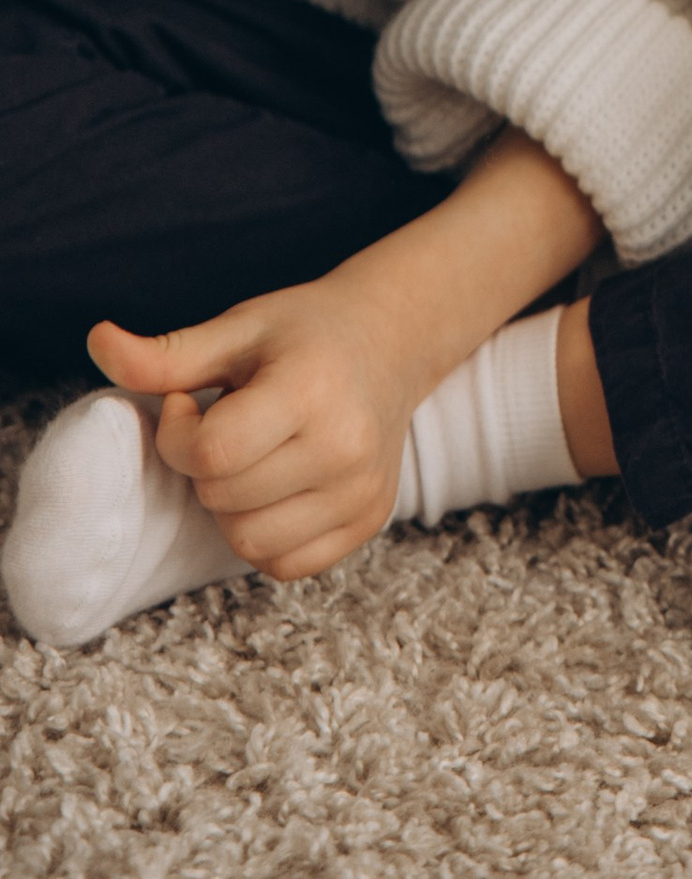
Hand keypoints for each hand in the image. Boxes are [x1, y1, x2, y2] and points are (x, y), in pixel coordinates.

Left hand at [90, 278, 428, 582]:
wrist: (394, 338)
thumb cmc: (305, 332)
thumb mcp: (239, 328)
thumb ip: (167, 354)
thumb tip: (96, 341)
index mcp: (311, 388)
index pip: (212, 453)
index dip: (178, 434)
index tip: (191, 401)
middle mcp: (346, 445)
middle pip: (223, 498)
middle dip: (205, 467)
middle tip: (228, 424)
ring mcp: (362, 490)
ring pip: (248, 542)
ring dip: (231, 507)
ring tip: (254, 456)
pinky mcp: (370, 520)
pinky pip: (285, 565)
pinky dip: (265, 535)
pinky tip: (278, 487)